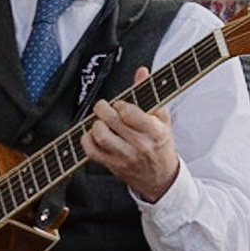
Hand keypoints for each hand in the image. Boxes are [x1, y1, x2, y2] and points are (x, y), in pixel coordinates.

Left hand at [83, 78, 180, 203]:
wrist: (161, 179)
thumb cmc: (161, 146)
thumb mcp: (162, 120)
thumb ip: (149, 94)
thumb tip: (141, 71)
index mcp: (154, 132)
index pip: (129, 112)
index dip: (120, 104)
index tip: (121, 105)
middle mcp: (139, 145)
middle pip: (111, 121)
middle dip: (103, 109)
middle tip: (104, 108)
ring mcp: (125, 157)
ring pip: (100, 135)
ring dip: (96, 124)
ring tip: (101, 122)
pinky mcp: (113, 166)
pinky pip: (91, 151)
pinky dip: (87, 140)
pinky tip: (94, 135)